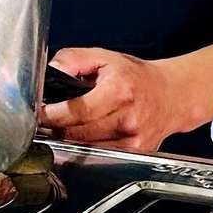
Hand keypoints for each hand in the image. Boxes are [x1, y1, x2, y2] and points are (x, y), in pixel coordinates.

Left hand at [37, 49, 183, 152]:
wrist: (172, 95)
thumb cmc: (137, 77)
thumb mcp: (104, 57)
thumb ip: (73, 60)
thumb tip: (50, 71)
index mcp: (120, 91)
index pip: (77, 111)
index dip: (53, 114)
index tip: (40, 113)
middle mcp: (128, 118)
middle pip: (78, 134)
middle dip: (57, 127)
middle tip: (48, 119)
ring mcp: (133, 140)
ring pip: (86, 148)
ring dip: (70, 139)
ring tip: (66, 125)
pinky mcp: (136, 153)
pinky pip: (100, 155)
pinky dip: (87, 147)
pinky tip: (84, 135)